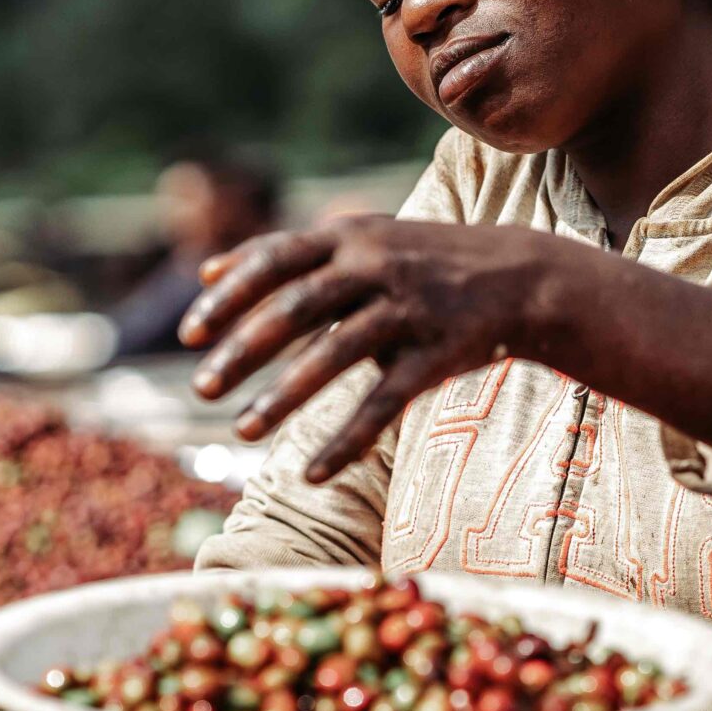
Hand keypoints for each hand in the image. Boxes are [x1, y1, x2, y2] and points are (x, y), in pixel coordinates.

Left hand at [180, 217, 559, 482]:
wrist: (523, 277)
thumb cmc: (423, 261)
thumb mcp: (359, 239)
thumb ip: (285, 255)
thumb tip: (205, 270)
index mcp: (350, 237)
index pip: (275, 259)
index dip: (229, 297)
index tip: (188, 335)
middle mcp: (377, 266)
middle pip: (296, 307)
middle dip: (243, 351)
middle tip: (200, 390)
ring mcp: (410, 309)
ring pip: (334, 356)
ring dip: (282, 398)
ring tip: (240, 431)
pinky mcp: (438, 354)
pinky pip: (385, 403)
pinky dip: (346, 440)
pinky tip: (311, 474)